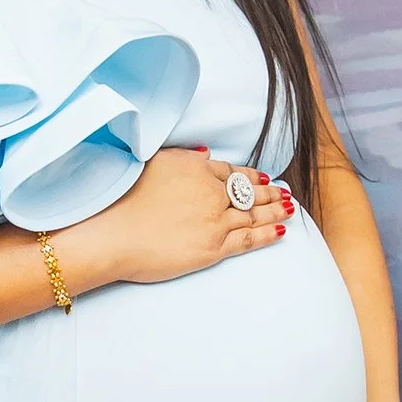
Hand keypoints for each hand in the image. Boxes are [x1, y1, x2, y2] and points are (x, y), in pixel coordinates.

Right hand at [51, 147, 291, 292]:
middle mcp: (210, 192)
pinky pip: (248, 239)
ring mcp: (215, 220)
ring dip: (274, 210)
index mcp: (196, 169)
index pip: (230, 172)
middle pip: (247, 191)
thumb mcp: (152, 162)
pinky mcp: (213, 247)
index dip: (248, 174)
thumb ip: (183, 157)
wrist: (112, 234)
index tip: (262, 176)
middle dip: (268, 192)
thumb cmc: (122, 199)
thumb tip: (205, 154)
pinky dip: (266, 234)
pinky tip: (280, 231)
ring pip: (252, 214)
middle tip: (283, 192)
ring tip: (289, 208)